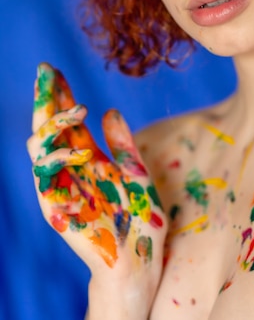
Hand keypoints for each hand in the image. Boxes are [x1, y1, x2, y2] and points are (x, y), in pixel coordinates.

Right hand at [27, 63, 166, 294]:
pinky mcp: (57, 208)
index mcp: (87, 157)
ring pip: (40, 147)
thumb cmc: (138, 217)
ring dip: (53, 124)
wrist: (138, 260)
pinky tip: (80, 149)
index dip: (60, 95)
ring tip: (76, 107)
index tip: (54, 69)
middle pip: (49, 126)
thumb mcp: (135, 172)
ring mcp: (60, 187)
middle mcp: (69, 169)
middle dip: (46, 98)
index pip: (67, 120)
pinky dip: (59, 161)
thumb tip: (110, 110)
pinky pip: (47, 179)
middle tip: (45, 70)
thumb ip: (122, 144)